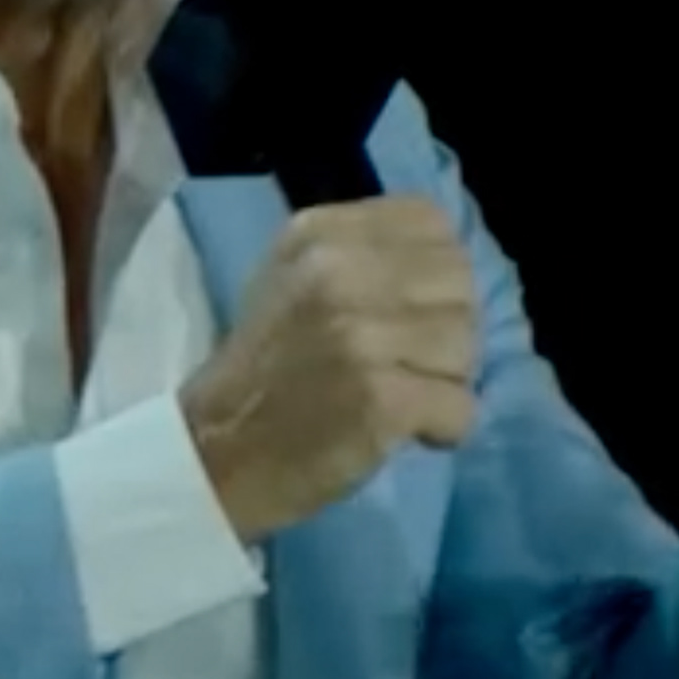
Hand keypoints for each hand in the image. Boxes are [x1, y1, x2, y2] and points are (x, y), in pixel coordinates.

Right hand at [180, 198, 481, 543]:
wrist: (212, 454)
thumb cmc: (262, 371)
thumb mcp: (293, 281)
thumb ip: (362, 255)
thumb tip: (448, 264)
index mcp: (316, 234)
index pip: (432, 223)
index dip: (435, 274)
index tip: (404, 313)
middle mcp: (336, 271)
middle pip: (459, 285)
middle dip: (445, 330)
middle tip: (401, 364)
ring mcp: (358, 334)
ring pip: (467, 346)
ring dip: (444, 383)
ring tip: (393, 397)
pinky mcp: (380, 396)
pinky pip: (462, 405)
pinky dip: (443, 429)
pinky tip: (400, 432)